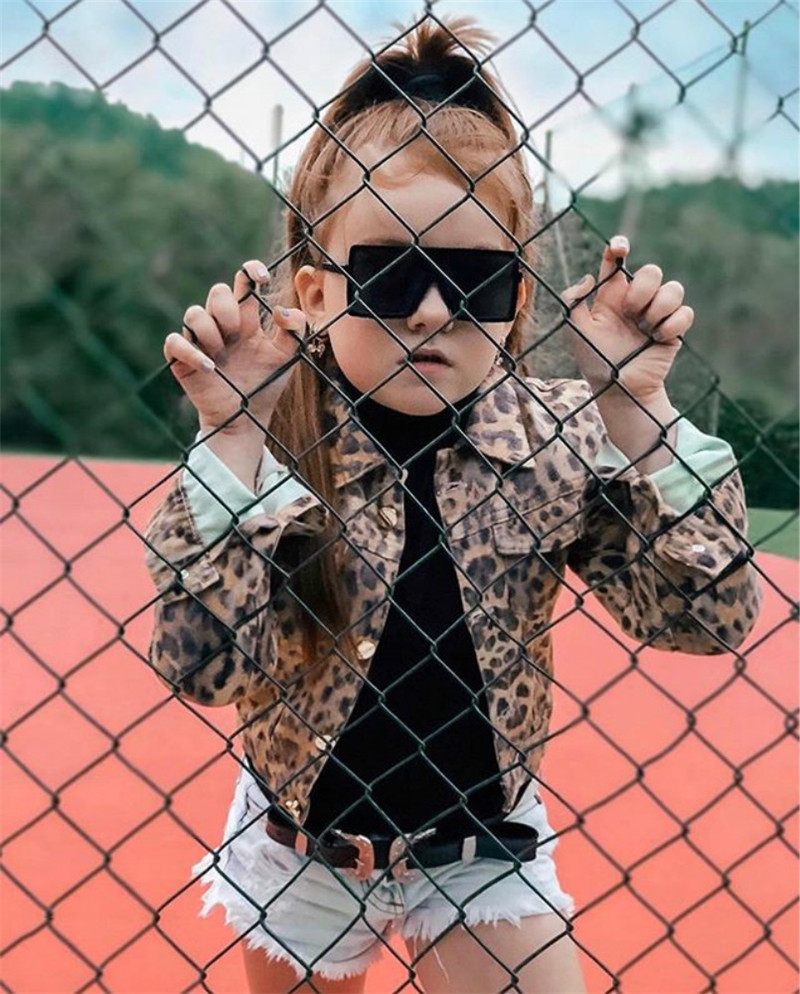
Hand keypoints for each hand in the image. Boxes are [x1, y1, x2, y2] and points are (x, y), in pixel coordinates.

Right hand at [163, 260, 309, 433]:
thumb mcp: (288, 358)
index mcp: (246, 319)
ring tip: (222, 355)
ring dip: (211, 332)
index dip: (249, 270)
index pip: (243, 282)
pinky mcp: (181, 359)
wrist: (247, 419)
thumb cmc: (265, 385)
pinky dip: (190, 352)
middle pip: (217, 292)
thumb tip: (282, 310)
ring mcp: (200, 340)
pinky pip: (174, 341)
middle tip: (238, 334)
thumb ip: (295, 331)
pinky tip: (210, 369)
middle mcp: (221, 325)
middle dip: (227, 310)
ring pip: (194, 313)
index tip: (262, 278)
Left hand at [561, 235, 694, 400]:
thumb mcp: (576, 331)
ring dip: (658, 308)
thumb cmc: (595, 360)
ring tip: (644, 329)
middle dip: (642, 289)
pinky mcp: (674, 329)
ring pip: (674, 288)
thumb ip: (573, 301)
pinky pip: (685, 313)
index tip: (620, 249)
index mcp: (613, 296)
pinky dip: (671, 325)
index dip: (619, 247)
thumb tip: (589, 277)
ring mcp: (657, 313)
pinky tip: (656, 339)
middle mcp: (637, 300)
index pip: (616, 262)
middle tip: (630, 313)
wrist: (618, 389)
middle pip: (652, 271)